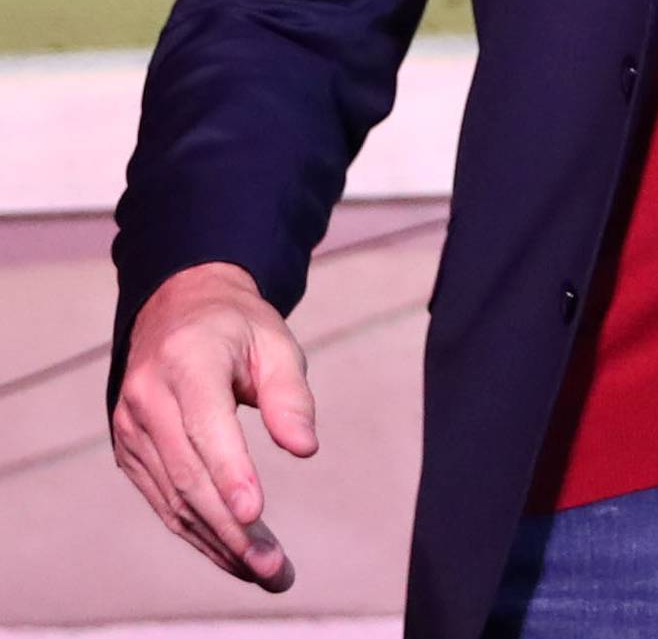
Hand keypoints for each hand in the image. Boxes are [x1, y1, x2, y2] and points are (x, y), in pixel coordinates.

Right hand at [111, 261, 316, 585]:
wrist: (176, 308)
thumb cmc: (236, 327)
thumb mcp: (274, 340)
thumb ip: (290, 394)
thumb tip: (305, 449)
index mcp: (186, 358)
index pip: (205, 423)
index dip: (230, 471)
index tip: (255, 515)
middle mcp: (148, 395)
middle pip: (189, 474)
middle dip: (231, 528)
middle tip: (272, 567)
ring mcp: (131, 426)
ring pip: (174, 499)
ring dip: (218, 542)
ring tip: (263, 572)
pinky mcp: (129, 451)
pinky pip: (163, 501)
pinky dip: (198, 532)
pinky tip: (232, 553)